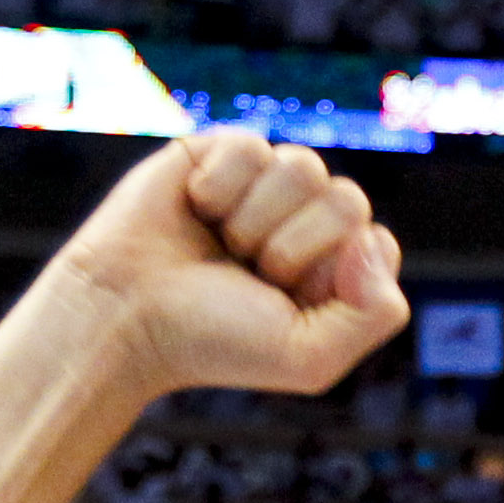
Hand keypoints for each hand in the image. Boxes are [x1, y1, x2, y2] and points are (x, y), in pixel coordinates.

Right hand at [56, 131, 407, 405]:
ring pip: (304, 166)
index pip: (376, 243)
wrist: (126, 314)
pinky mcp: (220, 154)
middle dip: (294, 246)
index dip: (332, 272)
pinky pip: (252, 145)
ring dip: (256, 218)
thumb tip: (374, 237)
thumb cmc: (213, 341)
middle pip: (347, 200)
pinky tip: (195, 210)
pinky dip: (220, 185)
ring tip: (220, 244)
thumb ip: (377, 314)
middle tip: (248, 274)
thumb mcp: (310, 357)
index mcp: (333, 272)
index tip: (284, 300)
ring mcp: (264, 188)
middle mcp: (304, 225)